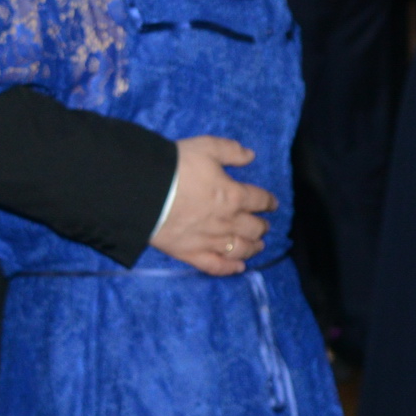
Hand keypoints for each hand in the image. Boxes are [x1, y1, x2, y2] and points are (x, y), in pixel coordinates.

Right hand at [150, 135, 275, 276]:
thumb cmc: (175, 167)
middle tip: (264, 226)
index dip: (269, 202)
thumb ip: (231, 151)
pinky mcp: (191, 254)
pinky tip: (239, 267)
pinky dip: (230, 268)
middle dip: (262, 226)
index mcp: (234, 195)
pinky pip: (216, 266)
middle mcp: (227, 221)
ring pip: (240, 248)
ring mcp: (210, 240)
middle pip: (253, 228)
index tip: (272, 204)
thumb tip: (251, 156)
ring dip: (253, 248)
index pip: (260, 200)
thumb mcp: (207, 147)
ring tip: (258, 246)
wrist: (143, 191)